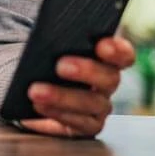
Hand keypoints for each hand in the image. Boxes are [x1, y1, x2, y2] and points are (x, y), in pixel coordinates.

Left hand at [18, 37, 134, 137]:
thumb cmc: (45, 58)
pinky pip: (79, 123)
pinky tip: (39, 106)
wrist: (31, 86)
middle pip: (109, 78)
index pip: (122, 54)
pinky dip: (57, 114)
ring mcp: (99, 106)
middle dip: (86, 70)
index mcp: (105, 57)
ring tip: (36, 91)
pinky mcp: (86, 125)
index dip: (117, 50)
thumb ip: (58, 36)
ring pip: (92, 103)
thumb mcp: (51, 44)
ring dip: (62, 97)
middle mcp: (107, 82)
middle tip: (60, 66)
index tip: (102, 46)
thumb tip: (49, 29)